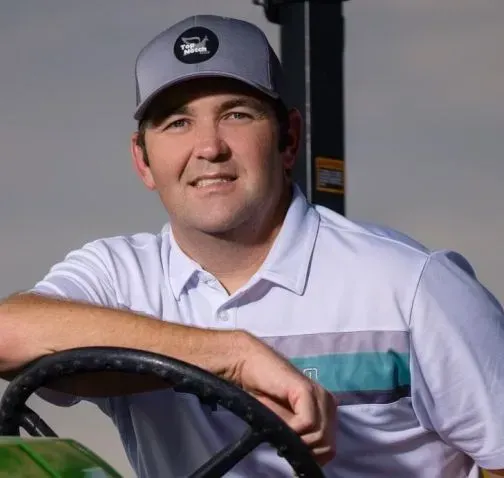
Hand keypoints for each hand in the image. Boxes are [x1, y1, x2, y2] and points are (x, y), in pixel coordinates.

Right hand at [228, 332, 336, 465]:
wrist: (249, 368)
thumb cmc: (264, 394)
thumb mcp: (285, 424)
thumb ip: (301, 438)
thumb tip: (308, 462)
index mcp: (326, 410)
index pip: (330, 447)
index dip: (312, 457)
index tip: (292, 455)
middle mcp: (328, 402)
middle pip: (328, 445)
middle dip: (305, 451)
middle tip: (284, 444)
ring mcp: (319, 395)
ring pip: (319, 436)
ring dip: (297, 441)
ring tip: (279, 430)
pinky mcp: (307, 391)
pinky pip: (307, 423)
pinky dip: (292, 429)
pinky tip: (279, 422)